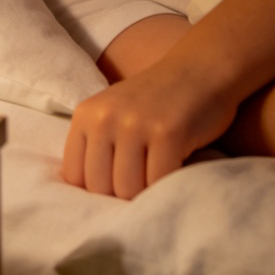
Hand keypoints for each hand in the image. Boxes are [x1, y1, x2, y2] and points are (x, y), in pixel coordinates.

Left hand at [62, 59, 237, 198]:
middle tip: (143, 182)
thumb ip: (97, 147)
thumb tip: (88, 205)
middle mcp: (104, 118)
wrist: (200, 69)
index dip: (96, 190)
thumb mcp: (113, 114)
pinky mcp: (166, 134)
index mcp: (85, 114)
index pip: (74, 176)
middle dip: (122, 195)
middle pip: (99, 188)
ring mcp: (134, 125)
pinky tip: (175, 171)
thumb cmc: (156, 101)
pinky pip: (158, 183)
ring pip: (127, 190)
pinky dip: (167, 188)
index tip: (117, 186)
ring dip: (145, 194)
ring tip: (158, 176)